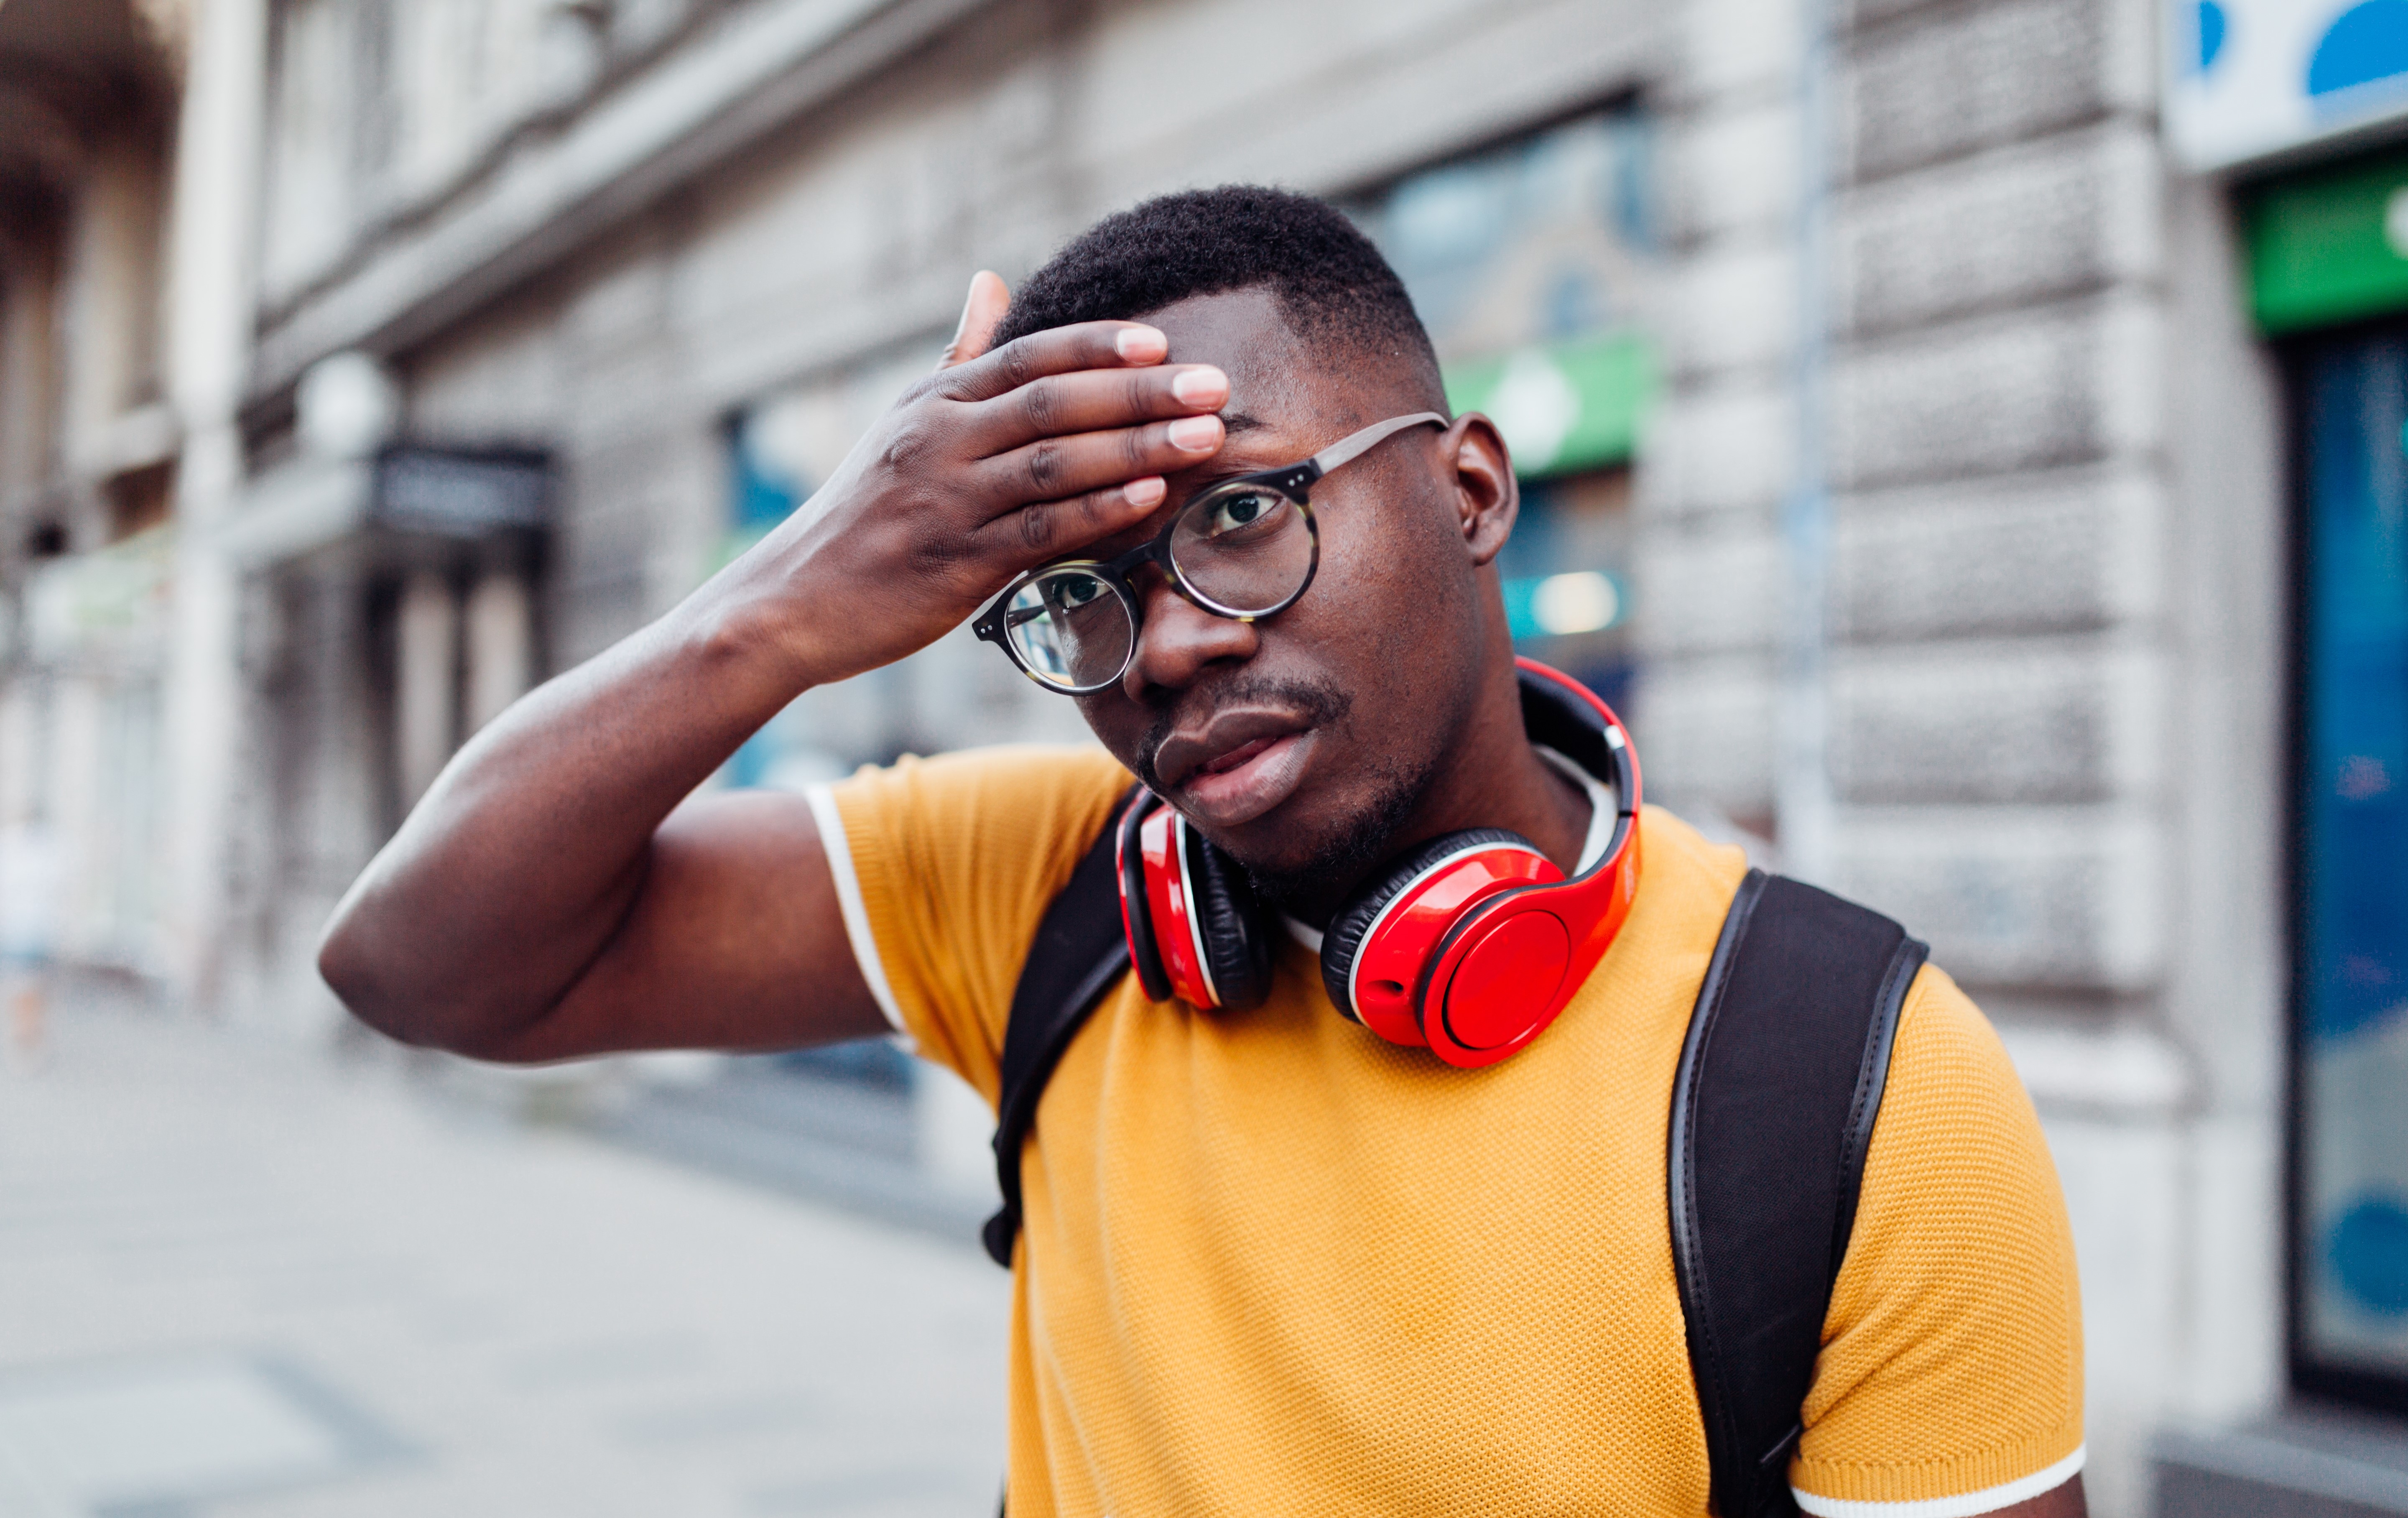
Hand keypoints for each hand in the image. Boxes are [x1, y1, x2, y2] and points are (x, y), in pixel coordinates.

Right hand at [722, 270, 1228, 687]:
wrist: (792, 599)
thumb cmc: (863, 510)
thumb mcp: (902, 419)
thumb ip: (961, 355)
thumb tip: (992, 279)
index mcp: (933, 402)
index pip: (1028, 358)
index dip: (1097, 346)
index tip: (1161, 341)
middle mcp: (939, 442)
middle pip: (1054, 404)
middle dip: (1141, 391)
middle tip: (1213, 385)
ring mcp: (948, 503)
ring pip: (1055, 464)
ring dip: (1137, 447)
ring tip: (1205, 436)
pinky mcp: (956, 566)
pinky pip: (1040, 532)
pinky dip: (1098, 512)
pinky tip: (1150, 498)